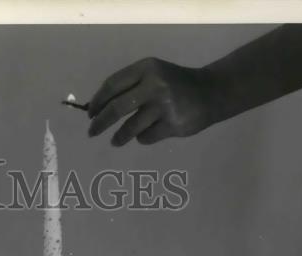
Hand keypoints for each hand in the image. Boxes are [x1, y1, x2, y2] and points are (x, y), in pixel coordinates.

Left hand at [86, 58, 218, 144]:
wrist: (211, 92)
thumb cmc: (174, 84)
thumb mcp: (153, 74)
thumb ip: (129, 86)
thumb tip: (97, 109)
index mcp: (146, 68)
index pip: (112, 85)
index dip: (98, 101)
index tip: (90, 114)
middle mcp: (154, 84)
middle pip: (117, 108)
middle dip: (100, 123)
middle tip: (92, 132)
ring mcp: (164, 105)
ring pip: (130, 128)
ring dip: (119, 137)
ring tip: (115, 141)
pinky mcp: (172, 124)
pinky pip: (146, 137)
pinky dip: (142, 138)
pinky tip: (147, 134)